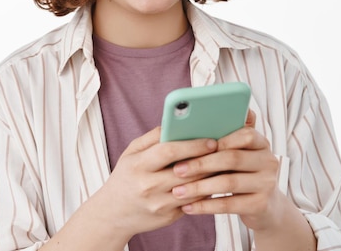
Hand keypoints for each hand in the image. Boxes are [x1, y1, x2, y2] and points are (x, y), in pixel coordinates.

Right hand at [89, 126, 217, 240]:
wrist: (114, 213)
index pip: (168, 151)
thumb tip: (176, 123)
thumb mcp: (131, 153)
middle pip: (186, 171)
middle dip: (209, 160)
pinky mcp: (169, 217)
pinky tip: (214, 181)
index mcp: (138, 165)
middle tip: (226, 150)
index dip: (192, 145)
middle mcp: (148, 186)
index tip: (211, 140)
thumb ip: (152, 137)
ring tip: (225, 164)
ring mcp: (159, 204)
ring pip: (194, 188)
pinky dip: (206, 191)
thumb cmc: (125, 177)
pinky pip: (194, 202)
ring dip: (212, 176)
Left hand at [170, 114, 282, 230]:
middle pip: (232, 158)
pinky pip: (228, 205)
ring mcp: (267, 184)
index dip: (216, 140)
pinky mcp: (261, 205)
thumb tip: (186, 125)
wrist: (266, 207)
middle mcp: (268, 161)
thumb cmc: (240, 173)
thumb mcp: (236, 154)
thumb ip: (220, 140)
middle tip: (177, 170)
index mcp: (261, 142)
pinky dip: (205, 206)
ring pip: (228, 182)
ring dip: (199, 187)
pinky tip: (188, 206)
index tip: (190, 145)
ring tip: (178, 191)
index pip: (243, 134)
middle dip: (200, 164)